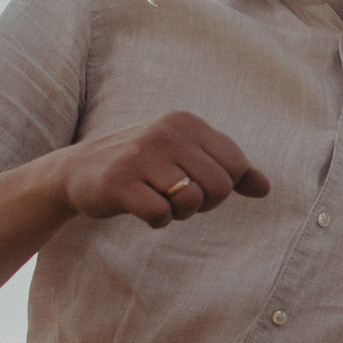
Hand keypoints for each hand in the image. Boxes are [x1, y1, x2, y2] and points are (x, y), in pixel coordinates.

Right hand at [54, 110, 268, 228]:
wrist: (76, 171)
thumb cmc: (143, 166)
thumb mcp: (186, 158)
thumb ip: (229, 170)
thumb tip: (266, 188)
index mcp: (186, 122)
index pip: (236, 165)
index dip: (223, 186)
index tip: (197, 183)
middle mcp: (165, 132)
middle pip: (219, 186)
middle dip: (203, 203)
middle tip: (176, 197)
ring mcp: (140, 154)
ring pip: (191, 201)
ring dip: (178, 212)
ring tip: (157, 199)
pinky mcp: (118, 180)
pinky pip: (160, 215)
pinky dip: (156, 220)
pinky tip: (139, 208)